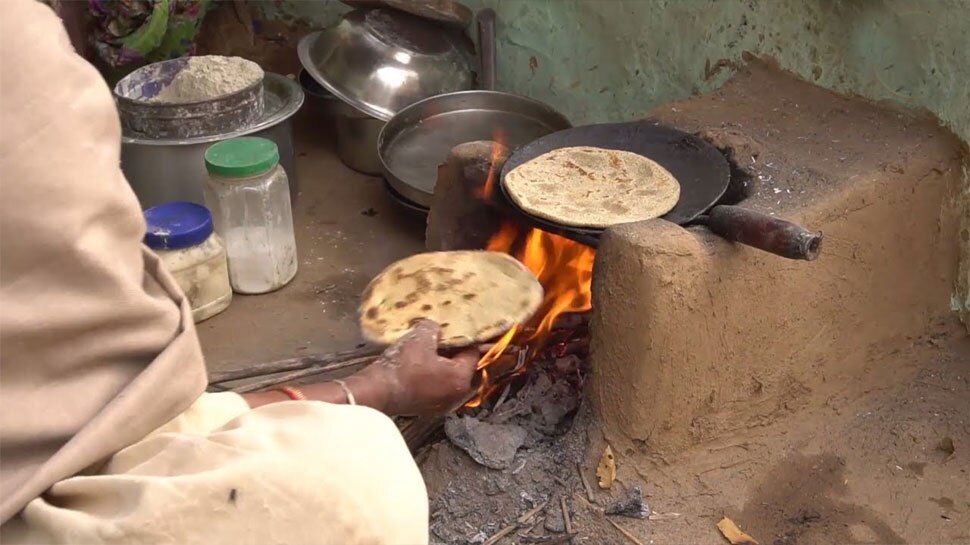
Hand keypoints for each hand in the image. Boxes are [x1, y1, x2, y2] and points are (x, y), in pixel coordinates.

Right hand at [361, 319, 478, 415]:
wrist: (377, 393)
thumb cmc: (403, 366)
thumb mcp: (420, 338)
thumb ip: (433, 328)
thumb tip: (435, 328)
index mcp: (460, 378)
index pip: (473, 353)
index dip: (465, 338)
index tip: (457, 328)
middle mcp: (456, 395)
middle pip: (463, 368)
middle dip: (455, 353)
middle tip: (444, 339)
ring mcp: (442, 405)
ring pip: (449, 379)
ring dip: (442, 366)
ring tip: (429, 351)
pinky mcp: (426, 410)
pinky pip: (436, 389)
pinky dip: (432, 377)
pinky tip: (418, 366)